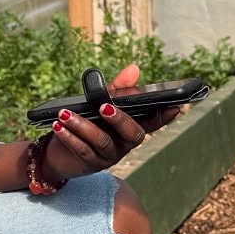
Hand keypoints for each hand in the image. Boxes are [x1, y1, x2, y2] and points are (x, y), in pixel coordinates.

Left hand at [43, 63, 182, 179]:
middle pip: (132, 134)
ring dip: (83, 126)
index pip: (154, 122)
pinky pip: (83, 151)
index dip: (165, 116)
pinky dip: (70, 137)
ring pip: (102, 141)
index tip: (176, 106)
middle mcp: (125, 143)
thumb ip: (116, 89)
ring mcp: (110, 156)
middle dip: (120, 119)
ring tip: (65, 114)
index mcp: (132, 127)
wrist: (59, 153)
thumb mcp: (100, 104)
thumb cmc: (86, 123)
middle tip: (104, 107)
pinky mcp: (91, 165)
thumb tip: (134, 68)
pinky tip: (59, 126)